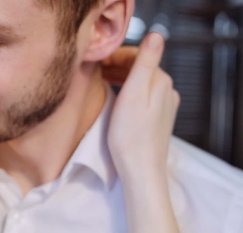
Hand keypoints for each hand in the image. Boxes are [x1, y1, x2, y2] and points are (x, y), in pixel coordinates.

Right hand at [107, 33, 179, 177]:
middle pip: (139, 68)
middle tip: (92, 72)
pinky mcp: (157, 119)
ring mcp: (164, 106)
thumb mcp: (134, 94)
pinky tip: (113, 98)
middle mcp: (167, 91)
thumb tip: (156, 34)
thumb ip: (144, 63)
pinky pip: (141, 96)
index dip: (114, 54)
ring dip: (120, 78)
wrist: (140, 170)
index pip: (138, 55)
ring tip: (99, 82)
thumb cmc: (130, 136)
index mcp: (161, 81)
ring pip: (140, 82)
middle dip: (116, 65)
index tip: (94, 61)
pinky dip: (126, 91)